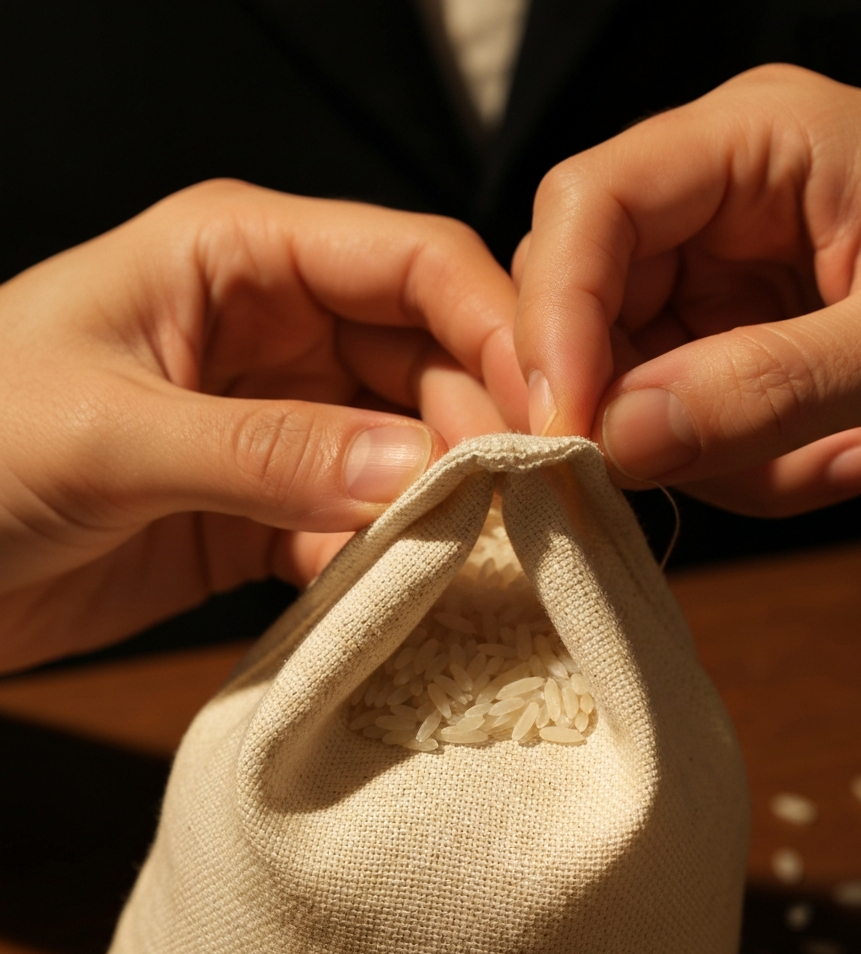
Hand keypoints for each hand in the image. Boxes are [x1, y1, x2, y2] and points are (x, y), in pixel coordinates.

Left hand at [0, 180, 523, 671]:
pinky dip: (385, 555)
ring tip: (462, 553)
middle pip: (432, 358)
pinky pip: (362, 520)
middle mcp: (281, 327)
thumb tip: (420, 467)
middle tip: (513, 504)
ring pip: (409, 447)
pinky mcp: (275, 504)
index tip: (548, 408)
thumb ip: (269, 448)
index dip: (497, 326)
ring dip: (439, 500)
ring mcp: (285, 420)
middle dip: (478, 426)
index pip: (414, 263)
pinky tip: (392, 587)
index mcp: (242, 255)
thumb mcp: (107, 434)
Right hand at [513, 64, 860, 514]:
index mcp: (755, 142)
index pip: (591, 205)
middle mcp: (716, 208)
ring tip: (833, 461)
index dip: (557, 313)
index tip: (569, 422)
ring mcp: (719, 287)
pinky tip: (850, 459)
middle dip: (624, 403)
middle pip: (586, 301)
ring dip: (705, 455)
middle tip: (688, 468)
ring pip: (627, 384)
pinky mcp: (731, 356)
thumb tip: (620, 436)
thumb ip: (771, 383)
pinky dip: (744, 472)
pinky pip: (682, 429)